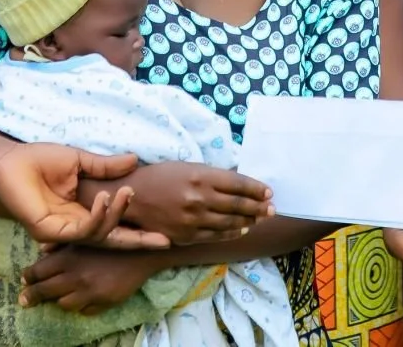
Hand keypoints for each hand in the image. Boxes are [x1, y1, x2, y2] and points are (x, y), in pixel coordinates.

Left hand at [0, 145, 169, 250]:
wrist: (10, 161)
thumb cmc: (39, 160)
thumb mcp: (80, 161)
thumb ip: (106, 167)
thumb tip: (135, 159)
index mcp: (83, 212)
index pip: (115, 225)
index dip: (138, 230)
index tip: (165, 234)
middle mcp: (76, 226)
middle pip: (113, 239)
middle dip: (138, 241)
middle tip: (162, 240)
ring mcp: (64, 232)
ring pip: (100, 234)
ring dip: (116, 214)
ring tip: (124, 192)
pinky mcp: (51, 232)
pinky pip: (81, 231)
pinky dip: (96, 217)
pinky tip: (104, 198)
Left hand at [19, 244, 160, 312]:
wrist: (140, 251)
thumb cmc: (110, 238)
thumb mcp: (83, 236)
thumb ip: (61, 244)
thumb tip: (41, 252)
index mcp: (68, 258)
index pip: (39, 272)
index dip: (28, 278)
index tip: (24, 281)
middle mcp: (75, 277)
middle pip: (45, 292)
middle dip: (32, 296)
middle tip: (25, 300)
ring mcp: (89, 292)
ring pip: (64, 304)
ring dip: (60, 300)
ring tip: (57, 296)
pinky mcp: (103, 302)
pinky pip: (85, 311)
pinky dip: (81, 306)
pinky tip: (81, 298)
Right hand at [80, 161, 270, 244]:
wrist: (130, 197)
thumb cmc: (158, 176)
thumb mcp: (186, 167)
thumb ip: (211, 176)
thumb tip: (238, 183)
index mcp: (199, 176)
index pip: (238, 183)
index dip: (256, 189)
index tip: (269, 191)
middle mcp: (199, 198)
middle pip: (238, 204)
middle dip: (259, 206)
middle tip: (272, 208)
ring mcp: (193, 219)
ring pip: (231, 222)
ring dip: (250, 220)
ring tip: (261, 218)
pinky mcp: (187, 235)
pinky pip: (216, 236)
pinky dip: (233, 233)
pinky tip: (242, 229)